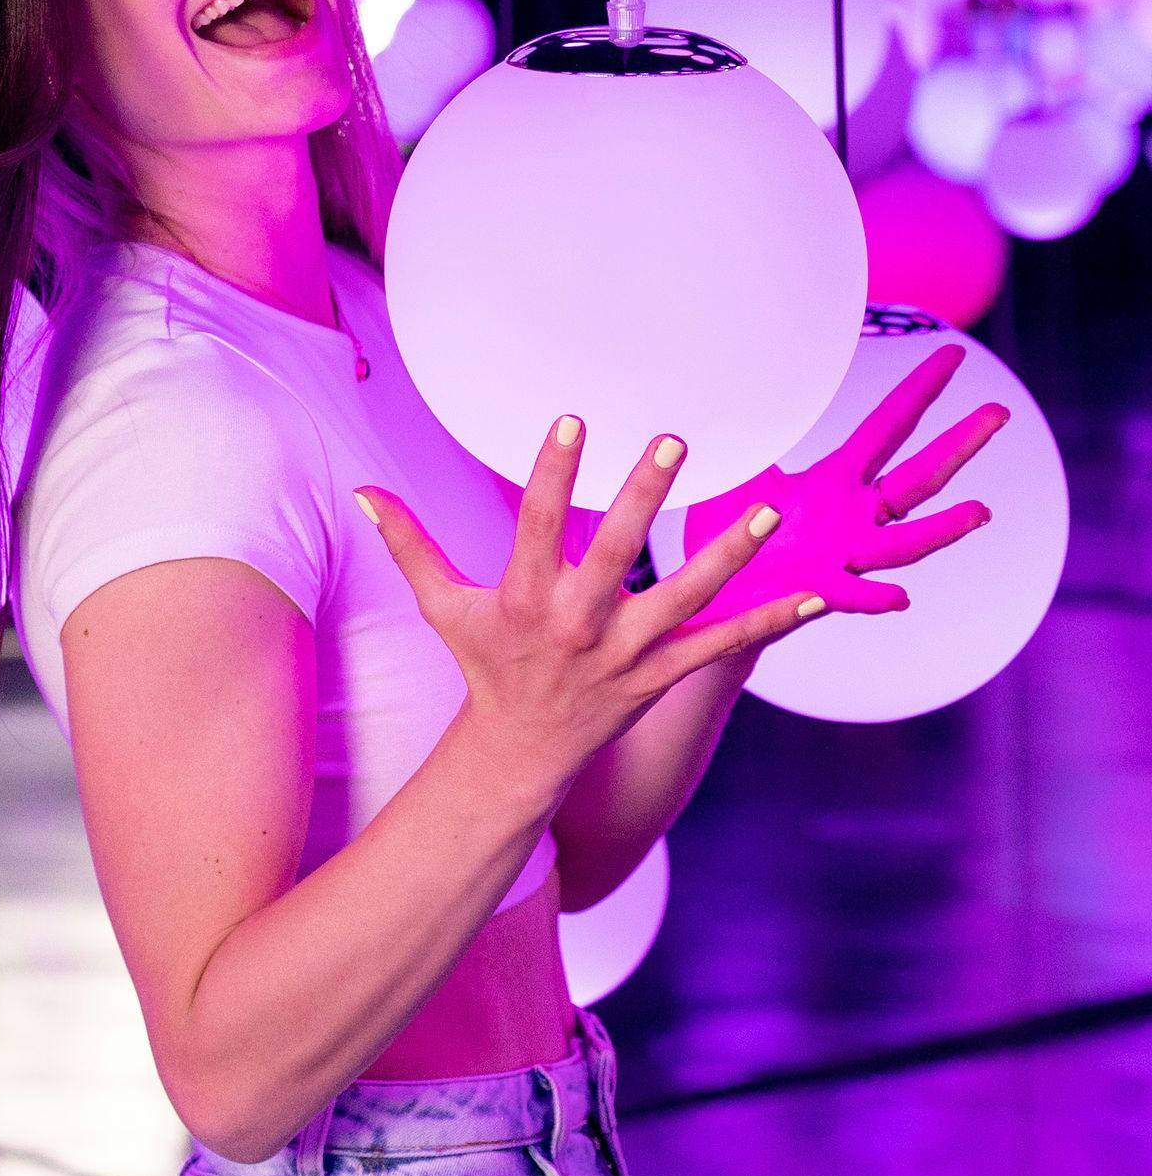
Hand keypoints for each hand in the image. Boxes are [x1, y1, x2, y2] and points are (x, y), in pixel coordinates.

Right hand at [357, 416, 827, 809]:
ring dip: (729, 556)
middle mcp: (579, 624)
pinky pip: (723, 649)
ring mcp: (627, 653)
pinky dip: (769, 625)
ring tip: (767, 512)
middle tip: (674, 442)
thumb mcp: (442, 604)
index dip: (554, 473)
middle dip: (645, 497)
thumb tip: (362, 491)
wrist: (521, 754)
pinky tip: (813, 598)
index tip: (572, 422)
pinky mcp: (663, 677)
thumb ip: (408, 541)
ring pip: (685, 599)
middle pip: (617, 553)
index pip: (538, 525)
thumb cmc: (486, 665)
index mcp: (527, 598)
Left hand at [679, 348, 1004, 625]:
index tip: (954, 354)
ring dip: (943, 529)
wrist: (715, 596)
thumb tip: (734, 380)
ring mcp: (843, 557)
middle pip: (917, 477)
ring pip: (903, 543)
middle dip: (958, 444)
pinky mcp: (817, 593)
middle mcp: (854, 516)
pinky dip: (874, 598)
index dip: (920, 389)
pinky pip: (851, 597)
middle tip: (999, 412)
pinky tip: (902, 598)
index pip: (888, 425)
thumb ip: (749, 435)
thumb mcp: (741, 473)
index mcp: (838, 479)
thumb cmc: (732, 533)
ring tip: (979, 511)